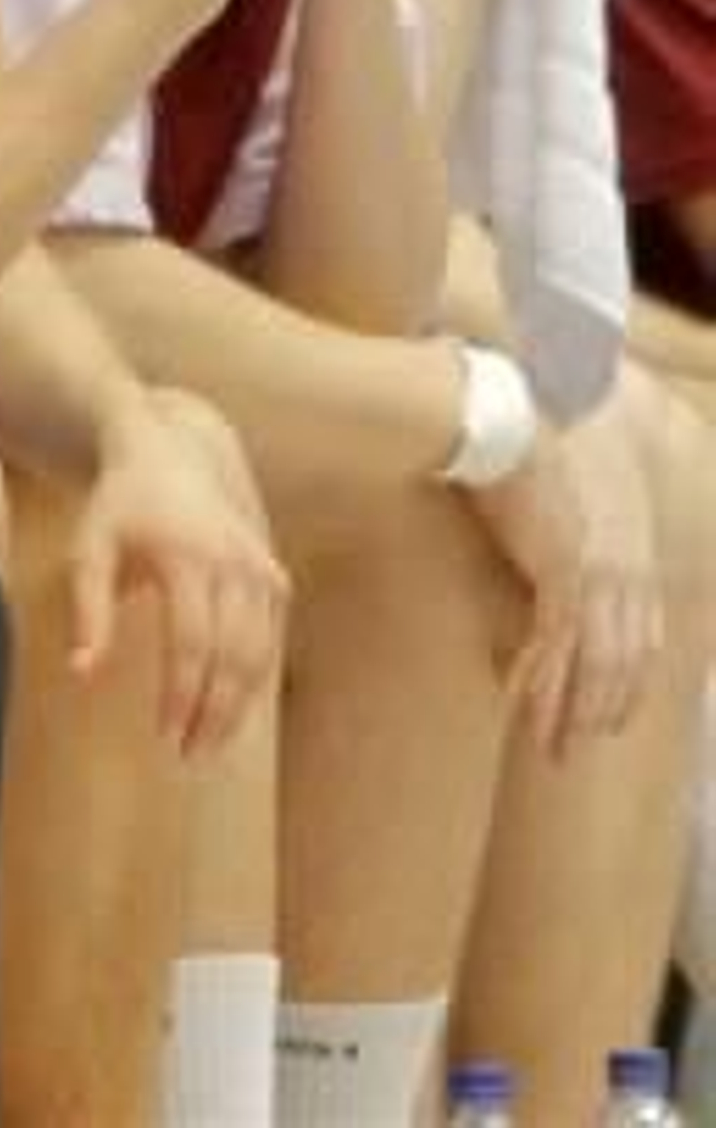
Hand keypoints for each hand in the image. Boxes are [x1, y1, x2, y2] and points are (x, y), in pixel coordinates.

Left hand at [68, 389, 287, 754]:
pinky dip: (255, 678)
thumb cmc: (121, 508)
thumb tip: (82, 673)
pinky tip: (233, 709)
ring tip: (209, 744)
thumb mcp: (89, 550)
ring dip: (239, 705)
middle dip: (214, 712)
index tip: (164, 734)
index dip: (181, 695)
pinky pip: (271, 639)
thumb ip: (88, 611)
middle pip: (233, 655)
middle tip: (190, 754)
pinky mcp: (274, 576)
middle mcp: (234, 563)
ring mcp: (261, 568)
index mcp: (188, 556)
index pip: (191, 643)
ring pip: (260, 653)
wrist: (174, 453)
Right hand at [465, 388, 663, 758]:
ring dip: (571, 709)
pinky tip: (525, 705)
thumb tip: (555, 551)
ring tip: (552, 744)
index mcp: (631, 550)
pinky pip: (556, 644)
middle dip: (601, 709)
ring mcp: (598, 572)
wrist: (517, 415)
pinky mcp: (564, 570)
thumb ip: (572, 526)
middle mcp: (626, 568)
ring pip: (595, 661)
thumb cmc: (535, 439)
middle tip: (578, 745)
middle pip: (624, 658)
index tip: (610, 713)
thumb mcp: (572, 490)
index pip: (642, 633)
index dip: (627, 680)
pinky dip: (542, 681)